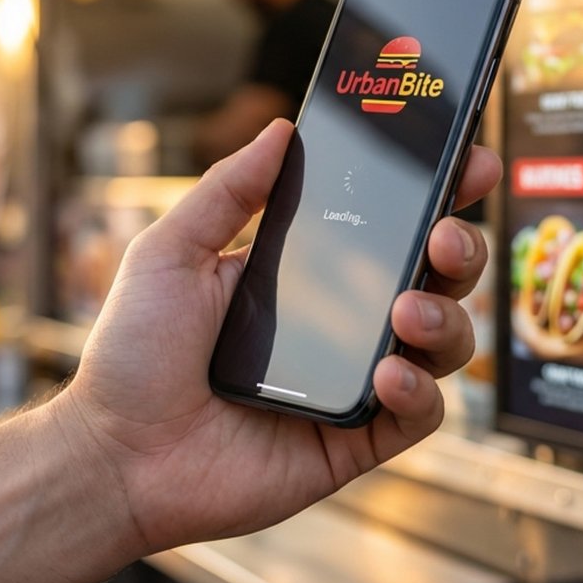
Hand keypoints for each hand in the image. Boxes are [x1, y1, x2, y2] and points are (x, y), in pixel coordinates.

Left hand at [52, 119, 499, 551]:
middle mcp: (342, 323)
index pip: (391, 225)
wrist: (114, 454)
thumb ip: (228, 190)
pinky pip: (418, 415)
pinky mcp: (355, 441)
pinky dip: (418, 390)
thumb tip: (282, 128)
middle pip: (436, 278)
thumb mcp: (171, 252)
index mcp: (307, 271)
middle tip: (443, 237)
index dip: (440, 194)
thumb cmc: (133, 354)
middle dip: (459, 249)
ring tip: (406, 312)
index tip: (468, 161)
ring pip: (443, 343)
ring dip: (444, 318)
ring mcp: (354, 383)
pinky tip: (388, 375)